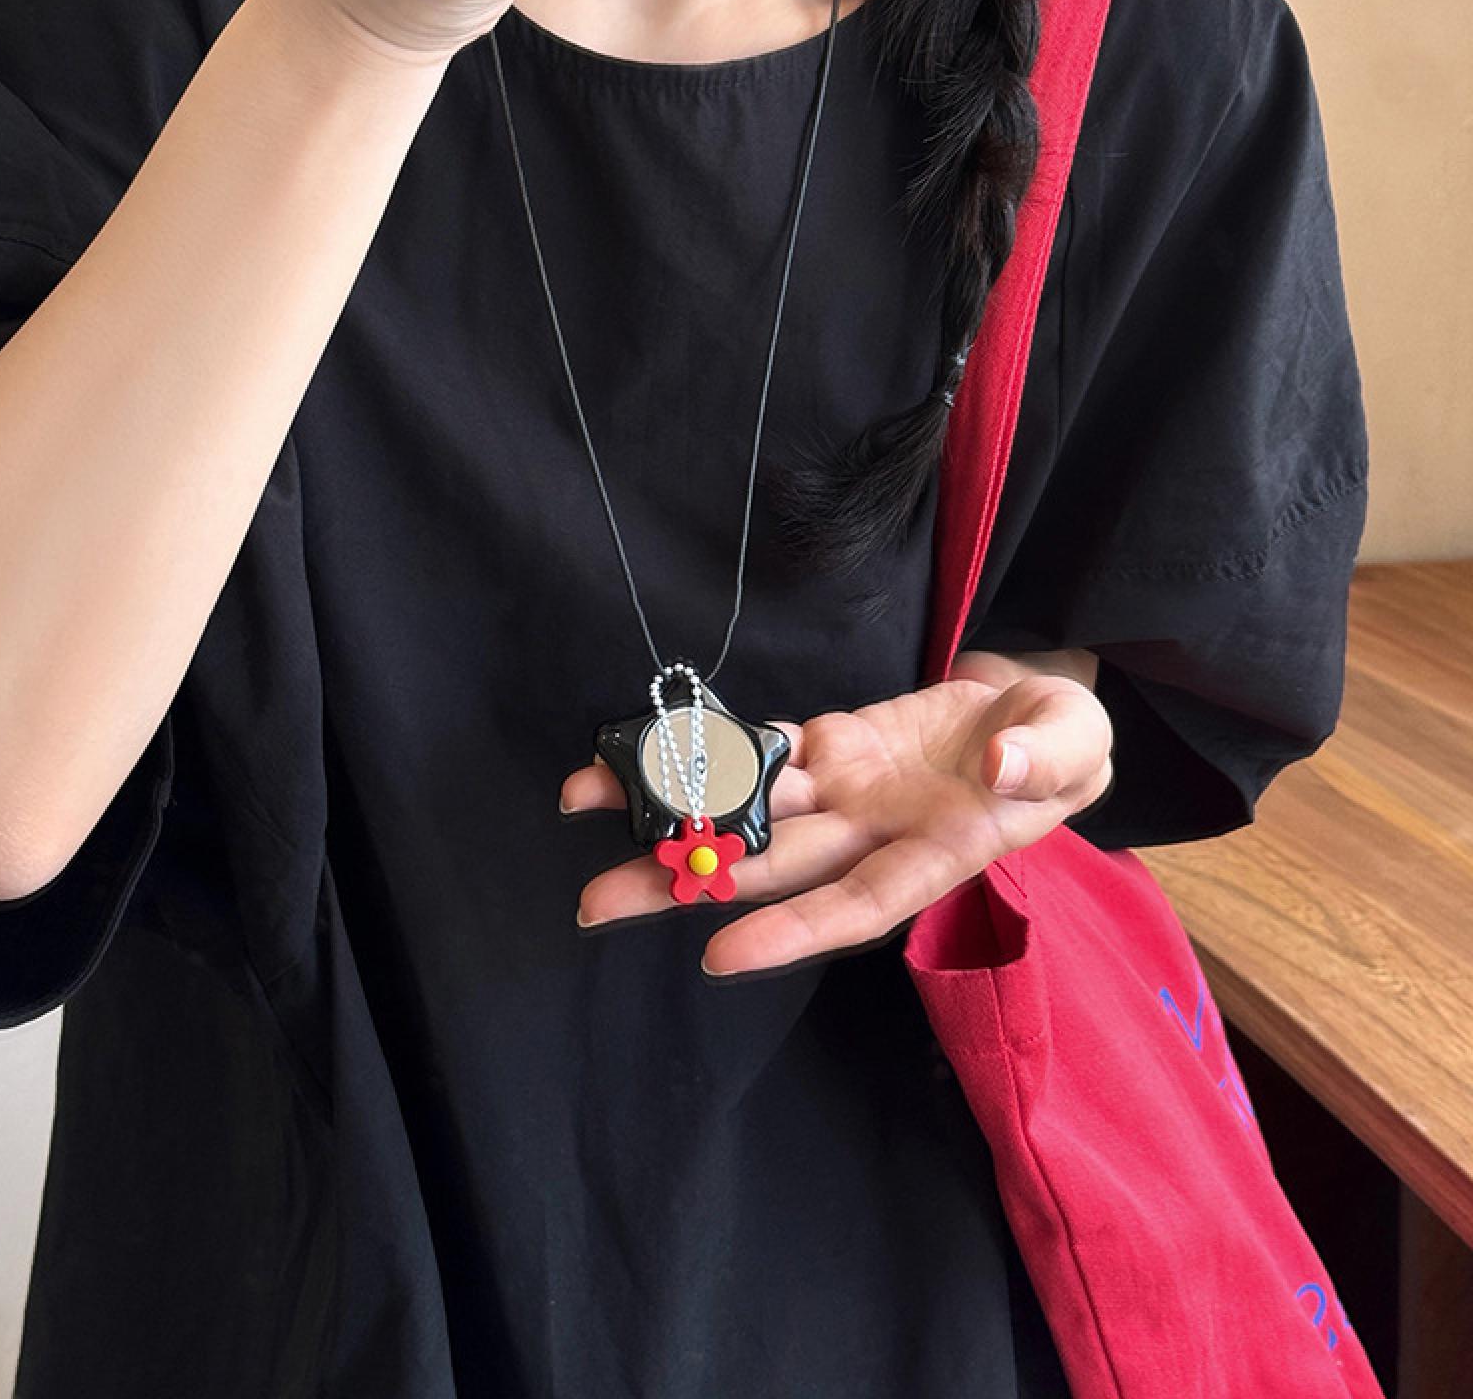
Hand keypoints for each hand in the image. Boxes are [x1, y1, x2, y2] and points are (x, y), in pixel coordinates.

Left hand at [559, 656, 1113, 978]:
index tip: (718, 956)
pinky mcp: (831, 744)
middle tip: (595, 905)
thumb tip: (1000, 772)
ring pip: (750, 805)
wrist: (1033, 706)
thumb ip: (1047, 757)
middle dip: (687, 883)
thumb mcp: (1080, 743)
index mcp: (938, 850)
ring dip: (670, 810)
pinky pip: (764, 748)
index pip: (857, 901)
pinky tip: (647, 752)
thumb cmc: (1063, 739)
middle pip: (771, 864)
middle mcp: (872, 831)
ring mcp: (844, 788)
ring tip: (584, 806)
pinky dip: (709, 749)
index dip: (792, 931)